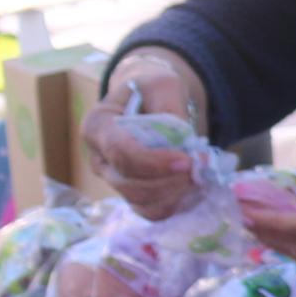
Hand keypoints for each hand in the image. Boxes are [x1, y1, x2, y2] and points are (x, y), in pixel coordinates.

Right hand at [83, 51, 211, 218]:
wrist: (148, 102)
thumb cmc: (151, 90)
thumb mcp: (162, 85)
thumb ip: (169, 107)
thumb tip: (182, 141)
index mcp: (97, 126)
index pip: (120, 152)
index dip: (153, 162)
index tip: (186, 161)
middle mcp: (98, 157)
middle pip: (127, 183)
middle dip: (166, 181)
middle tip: (198, 169)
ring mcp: (112, 179)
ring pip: (138, 201)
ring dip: (172, 194)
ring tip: (197, 177)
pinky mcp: (129, 193)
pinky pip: (148, 211)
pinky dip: (172, 206)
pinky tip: (190, 190)